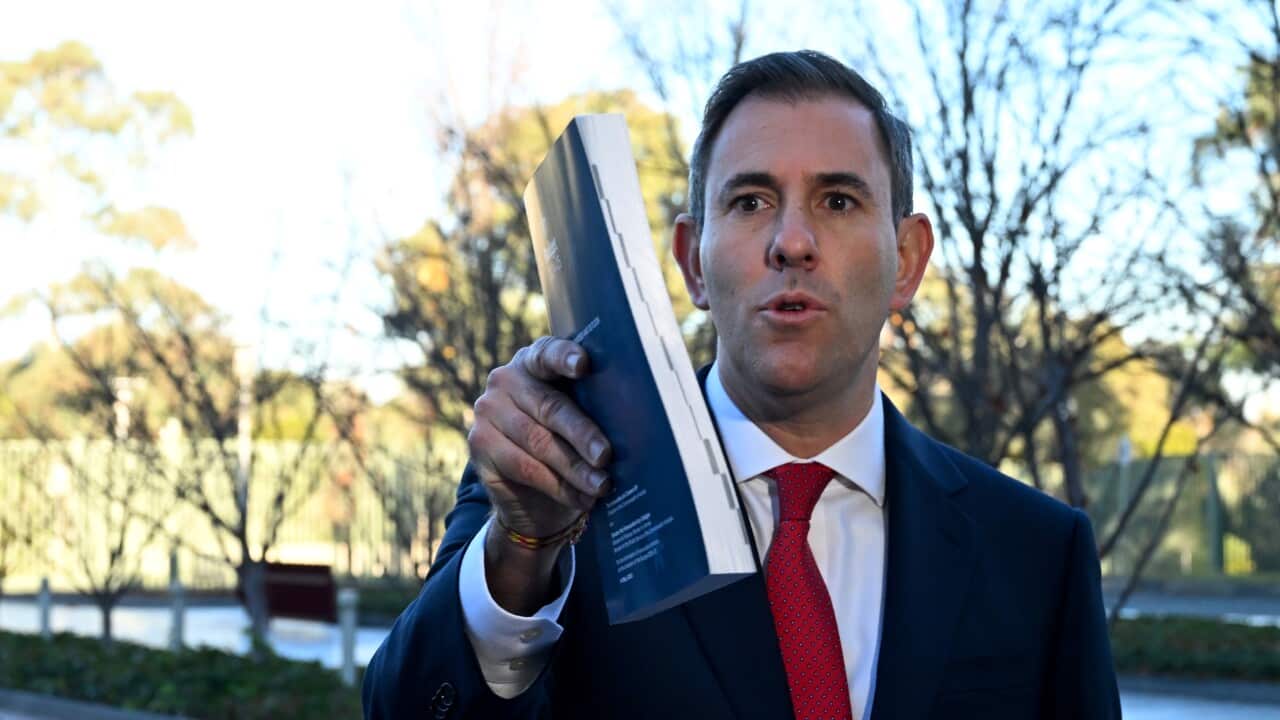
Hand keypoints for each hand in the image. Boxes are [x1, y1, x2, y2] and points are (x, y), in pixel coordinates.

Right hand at [467, 336, 612, 613]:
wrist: (533, 492)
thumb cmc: (569, 443)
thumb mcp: (582, 418)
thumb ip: (595, 407)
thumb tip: (637, 418)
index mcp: (534, 360)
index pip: (549, 353)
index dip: (565, 357)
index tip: (584, 365)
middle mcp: (506, 379)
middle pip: (549, 407)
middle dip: (582, 435)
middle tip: (606, 456)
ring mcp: (488, 410)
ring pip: (539, 442)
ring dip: (575, 469)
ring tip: (602, 486)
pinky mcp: (479, 443)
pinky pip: (525, 467)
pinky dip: (558, 486)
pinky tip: (581, 498)